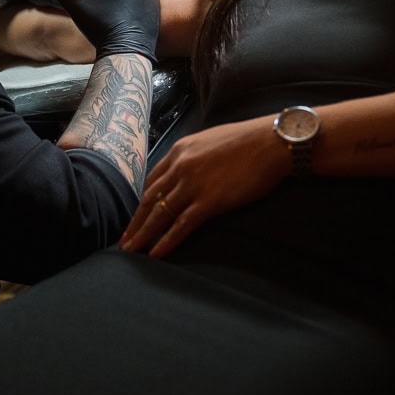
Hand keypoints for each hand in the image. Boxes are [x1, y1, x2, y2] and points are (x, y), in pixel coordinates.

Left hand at [119, 117, 288, 257]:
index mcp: (180, 150)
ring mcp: (192, 184)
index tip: (136, 216)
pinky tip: (156, 254)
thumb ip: (196, 155)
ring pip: (159, 215)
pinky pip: (180, 226)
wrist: (271, 142)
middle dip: (135, 222)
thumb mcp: (211, 140)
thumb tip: (193, 169)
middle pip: (150, 199)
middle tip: (124, 240)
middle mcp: (180, 167)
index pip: (153, 180)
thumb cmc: (249, 140)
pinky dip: (166, 242)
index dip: (142, 201)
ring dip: (143, 236)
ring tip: (131, 252)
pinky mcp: (208, 201)